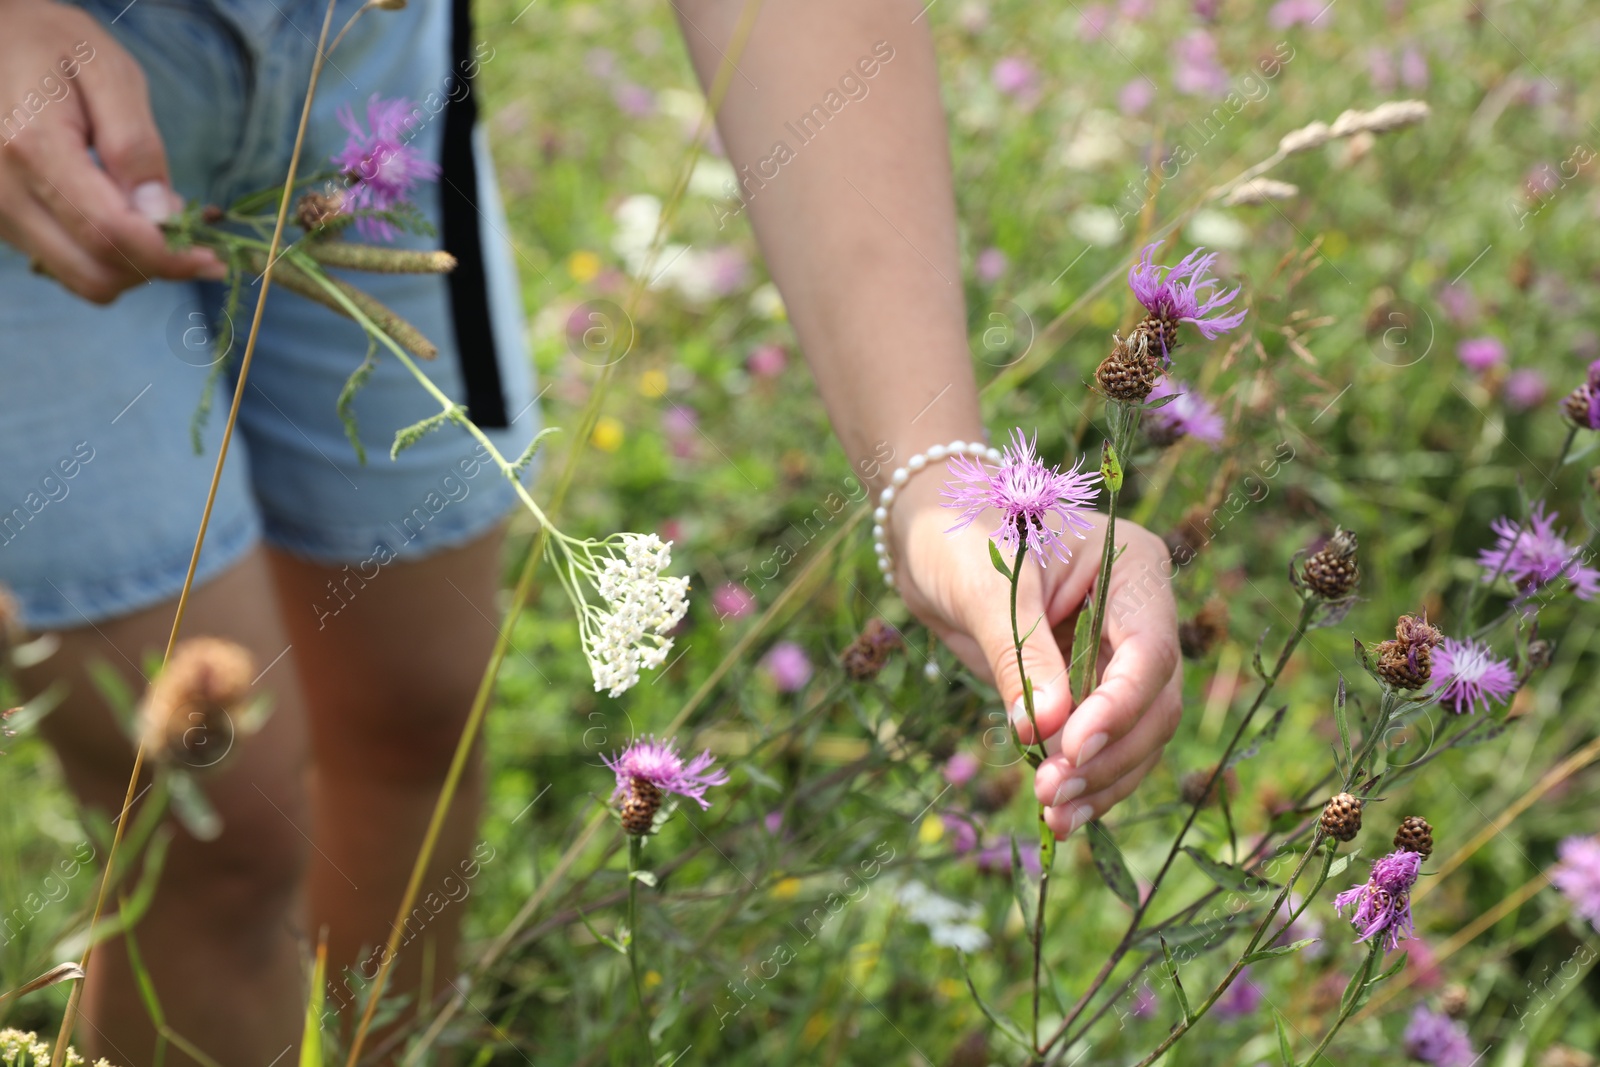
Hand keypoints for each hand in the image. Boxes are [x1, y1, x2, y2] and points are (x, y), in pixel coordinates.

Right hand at [0, 0, 222, 302]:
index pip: (109, 233)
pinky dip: (108, 257)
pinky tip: (129, 218)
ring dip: (134, 265)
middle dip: (155, 266)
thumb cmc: (56, 47)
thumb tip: (161, 214)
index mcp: (33, 148)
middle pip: (96, 273)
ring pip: (82, 278)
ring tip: (160, 220)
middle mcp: (6, 191)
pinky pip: (67, 264)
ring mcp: (0, 212)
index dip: (168, 257)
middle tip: (193, 237)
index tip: (212, 258)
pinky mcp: (5, 222)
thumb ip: (135, 144)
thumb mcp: (109, 74)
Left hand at [891, 473, 1181, 837]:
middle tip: (1052, 793)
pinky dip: (1085, 781)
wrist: (928, 536)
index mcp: (1132, 569)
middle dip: (1107, 755)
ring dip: (1101, 782)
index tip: (1072, 747)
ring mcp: (1116, 656)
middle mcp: (1138, 615)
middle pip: (1153, 702)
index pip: (1148, 650)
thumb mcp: (987, 589)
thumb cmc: (959, 537)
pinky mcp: (1085, 690)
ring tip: (1054, 817)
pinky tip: (1060, 817)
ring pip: (1137, 736)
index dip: (1118, 707)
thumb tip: (1046, 731)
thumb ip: (1020, 655)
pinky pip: (1101, 745)